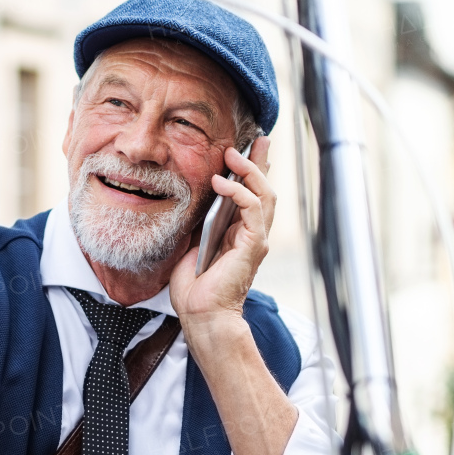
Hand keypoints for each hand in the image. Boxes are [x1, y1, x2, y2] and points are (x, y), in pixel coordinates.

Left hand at [168, 137, 297, 454]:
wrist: (201, 315)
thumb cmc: (193, 290)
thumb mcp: (189, 246)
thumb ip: (196, 225)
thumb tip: (188, 203)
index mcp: (237, 234)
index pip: (249, 195)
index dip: (251, 170)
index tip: (247, 146)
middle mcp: (251, 235)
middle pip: (264, 189)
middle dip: (260, 162)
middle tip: (256, 139)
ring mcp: (254, 240)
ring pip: (265, 194)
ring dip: (250, 171)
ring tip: (233, 155)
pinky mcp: (252, 245)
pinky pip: (253, 209)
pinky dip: (239, 191)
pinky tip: (221, 183)